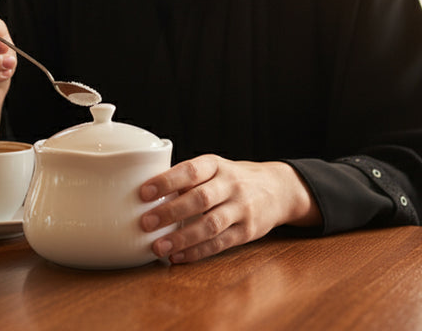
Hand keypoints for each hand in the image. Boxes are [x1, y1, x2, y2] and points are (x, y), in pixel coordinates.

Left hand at [139, 156, 321, 263]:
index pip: (190, 170)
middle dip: (170, 212)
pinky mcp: (247, 231)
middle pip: (199, 199)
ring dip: (182, 237)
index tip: (144, 192)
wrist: (277, 189)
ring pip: (210, 224)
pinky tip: (178, 256)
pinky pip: (220, 243)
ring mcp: (241, 208)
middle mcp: (230, 185)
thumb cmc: (233, 179)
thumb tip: (149, 194)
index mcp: (216, 165)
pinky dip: (197, 252)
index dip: (167, 181)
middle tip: (146, 223)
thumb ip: (188, 179)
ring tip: (158, 247)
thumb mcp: (214, 168)